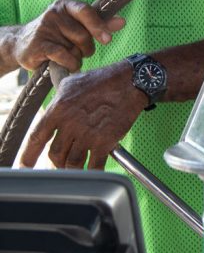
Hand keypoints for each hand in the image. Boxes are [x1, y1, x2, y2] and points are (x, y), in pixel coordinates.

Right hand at [12, 0, 124, 71]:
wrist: (21, 44)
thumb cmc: (57, 34)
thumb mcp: (76, 25)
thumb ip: (99, 23)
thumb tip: (122, 22)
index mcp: (65, 5)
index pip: (86, 11)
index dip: (99, 26)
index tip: (107, 40)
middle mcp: (53, 13)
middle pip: (83, 35)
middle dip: (86, 48)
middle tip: (78, 50)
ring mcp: (44, 29)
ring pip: (75, 49)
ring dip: (76, 58)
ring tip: (67, 55)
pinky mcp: (38, 45)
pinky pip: (64, 57)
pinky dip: (69, 64)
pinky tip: (62, 64)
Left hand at [19, 61, 146, 169]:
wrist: (129, 82)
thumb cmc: (102, 80)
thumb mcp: (71, 83)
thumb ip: (57, 99)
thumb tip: (51, 109)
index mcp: (58, 109)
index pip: (36, 137)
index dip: (28, 155)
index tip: (25, 165)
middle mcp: (70, 124)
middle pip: (55, 154)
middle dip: (57, 162)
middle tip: (61, 163)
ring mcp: (87, 135)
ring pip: (72, 163)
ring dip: (72, 168)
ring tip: (75, 167)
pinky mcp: (104, 142)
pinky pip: (94, 166)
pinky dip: (93, 172)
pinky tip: (93, 170)